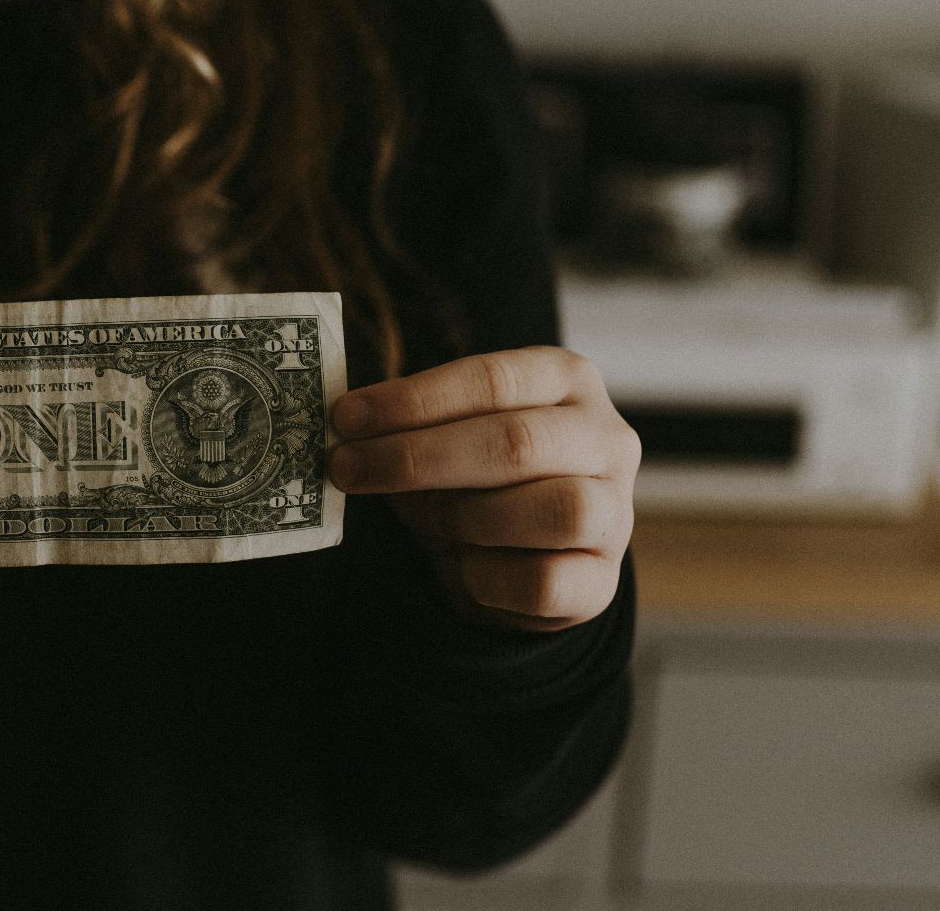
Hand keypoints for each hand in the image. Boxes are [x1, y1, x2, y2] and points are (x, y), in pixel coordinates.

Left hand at [328, 346, 638, 631]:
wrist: (516, 559)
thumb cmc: (472, 480)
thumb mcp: (441, 438)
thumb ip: (407, 427)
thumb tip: (347, 434)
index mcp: (565, 380)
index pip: (492, 379)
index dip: (413, 400)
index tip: (345, 418)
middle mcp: (605, 438)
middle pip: (517, 442)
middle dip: (417, 457)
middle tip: (347, 468)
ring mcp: (615, 512)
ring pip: (554, 509)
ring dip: (463, 515)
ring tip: (419, 519)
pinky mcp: (603, 582)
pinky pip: (544, 581)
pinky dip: (486, 577)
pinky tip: (459, 567)